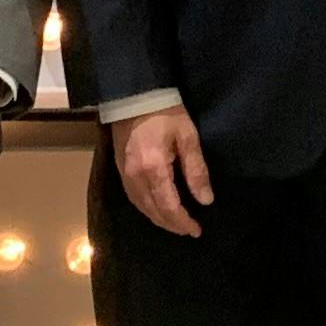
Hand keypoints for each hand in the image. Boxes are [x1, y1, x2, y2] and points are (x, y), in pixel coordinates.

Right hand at [111, 103, 214, 237]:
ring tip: (176, 224)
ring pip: (142, 208)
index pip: (169, 207)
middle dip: (172, 225)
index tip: (197, 230)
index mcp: (154, 169)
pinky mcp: (120, 170)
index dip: (183, 222)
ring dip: (159, 219)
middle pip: (154, 212)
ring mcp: (125, 174)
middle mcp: (136, 177)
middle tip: (189, 231)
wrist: (133, 95)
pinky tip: (157, 209)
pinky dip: (147, 208)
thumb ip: (196, 170)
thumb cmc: (166, 112)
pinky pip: (134, 198)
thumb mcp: (188, 137)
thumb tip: (205, 200)